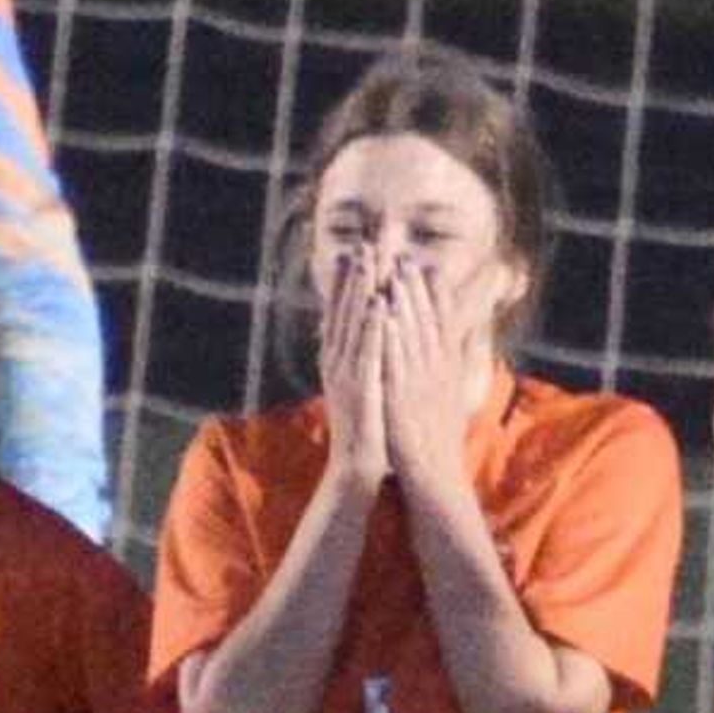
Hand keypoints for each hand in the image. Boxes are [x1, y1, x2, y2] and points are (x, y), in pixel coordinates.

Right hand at [320, 247, 388, 489]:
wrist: (355, 470)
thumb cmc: (365, 428)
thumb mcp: (362, 387)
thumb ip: (363, 360)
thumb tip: (367, 337)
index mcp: (338, 360)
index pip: (342, 312)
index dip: (349, 281)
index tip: (358, 250)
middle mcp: (337, 362)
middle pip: (344, 310)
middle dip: (354, 275)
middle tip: (363, 242)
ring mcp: (345, 375)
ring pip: (352, 324)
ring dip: (359, 290)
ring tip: (368, 260)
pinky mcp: (360, 389)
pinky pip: (366, 352)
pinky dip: (370, 326)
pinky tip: (376, 304)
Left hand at [375, 257, 471, 495]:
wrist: (437, 485)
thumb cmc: (438, 447)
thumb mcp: (447, 405)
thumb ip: (448, 377)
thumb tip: (454, 353)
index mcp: (447, 376)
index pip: (442, 329)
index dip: (435, 297)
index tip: (426, 267)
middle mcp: (439, 377)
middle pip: (429, 326)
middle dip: (418, 291)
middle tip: (407, 258)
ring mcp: (423, 389)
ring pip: (415, 339)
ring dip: (405, 305)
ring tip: (395, 275)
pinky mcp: (406, 402)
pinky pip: (398, 363)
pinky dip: (392, 337)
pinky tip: (383, 316)